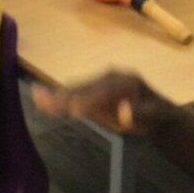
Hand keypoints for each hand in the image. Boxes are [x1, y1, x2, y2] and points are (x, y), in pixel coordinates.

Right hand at [32, 70, 170, 135]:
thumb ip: (139, 113)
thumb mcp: (155, 115)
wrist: (158, 113)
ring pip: (75, 89)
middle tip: (47, 103)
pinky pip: (73, 94)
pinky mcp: (91, 92)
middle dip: (65, 96)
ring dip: (56, 95)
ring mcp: (98, 83)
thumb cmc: (157, 115)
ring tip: (36, 97)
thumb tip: (124, 112)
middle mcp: (108, 77)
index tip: (75, 110)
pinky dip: (57, 98)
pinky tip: (39, 98)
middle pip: (85, 87)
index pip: (104, 90)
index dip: (89, 99)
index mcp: (125, 80)